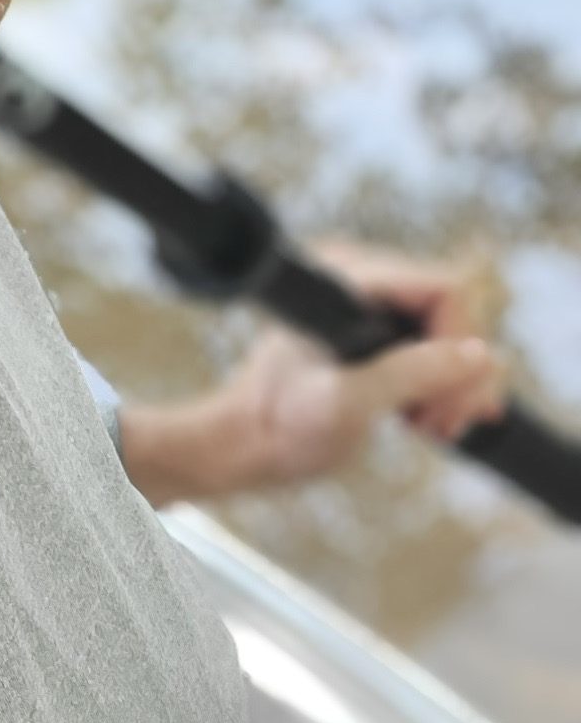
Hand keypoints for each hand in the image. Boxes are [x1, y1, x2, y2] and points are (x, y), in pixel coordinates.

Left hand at [116, 247, 506, 505]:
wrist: (242, 445)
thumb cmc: (277, 426)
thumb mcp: (346, 405)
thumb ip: (410, 375)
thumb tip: (480, 356)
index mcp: (345, 279)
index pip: (444, 290)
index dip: (458, 347)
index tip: (440, 403)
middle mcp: (359, 276)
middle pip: (453, 312)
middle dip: (458, 375)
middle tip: (436, 427)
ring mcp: (367, 301)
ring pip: (450, 333)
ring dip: (454, 385)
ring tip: (430, 428)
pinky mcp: (372, 329)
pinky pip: (433, 346)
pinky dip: (441, 384)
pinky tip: (426, 418)